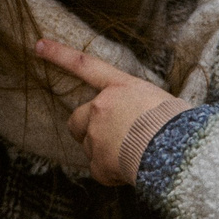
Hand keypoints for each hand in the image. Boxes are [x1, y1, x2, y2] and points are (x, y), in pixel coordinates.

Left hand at [36, 38, 175, 185]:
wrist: (180, 151)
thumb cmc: (180, 125)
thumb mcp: (162, 101)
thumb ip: (139, 105)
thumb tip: (141, 118)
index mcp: (121, 87)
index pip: (85, 65)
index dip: (59, 54)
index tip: (38, 45)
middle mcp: (102, 107)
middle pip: (77, 118)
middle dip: (86, 129)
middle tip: (112, 138)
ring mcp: (97, 135)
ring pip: (90, 147)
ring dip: (105, 152)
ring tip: (135, 155)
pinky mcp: (98, 163)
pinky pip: (101, 171)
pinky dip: (113, 173)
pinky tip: (133, 170)